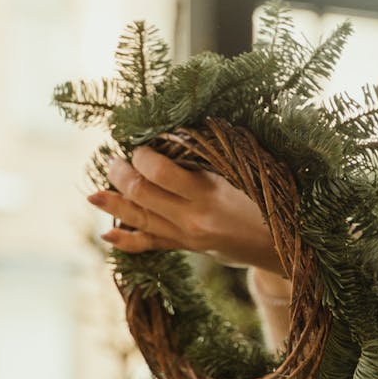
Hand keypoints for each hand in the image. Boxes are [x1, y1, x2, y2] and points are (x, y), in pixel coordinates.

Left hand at [87, 145, 283, 273]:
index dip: (143, 155)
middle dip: (121, 175)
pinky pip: (151, 245)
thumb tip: (177, 130)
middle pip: (141, 196)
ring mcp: (187, 237)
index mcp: (209, 195)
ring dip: (114, 204)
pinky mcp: (188, 248)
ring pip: (139, 221)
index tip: (141, 145)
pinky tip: (108, 234)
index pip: (160, 172)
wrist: (284, 246)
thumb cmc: (270, 198)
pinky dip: (127, 241)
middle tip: (113, 160)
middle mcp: (192, 219)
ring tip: (93, 195)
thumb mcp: (249, 171)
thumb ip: (214, 153)